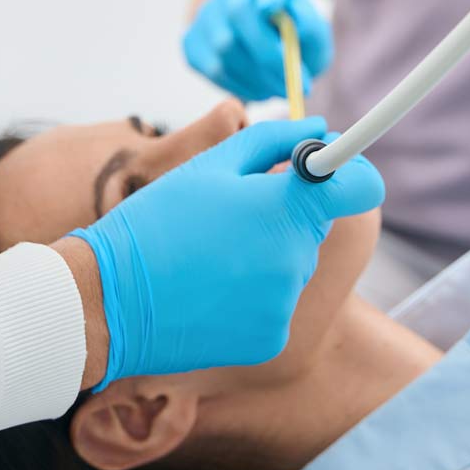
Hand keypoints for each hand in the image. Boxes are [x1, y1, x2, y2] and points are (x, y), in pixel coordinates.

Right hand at [70, 118, 382, 388]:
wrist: (107, 301)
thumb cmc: (154, 223)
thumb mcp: (210, 168)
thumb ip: (274, 141)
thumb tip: (320, 128)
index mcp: (286, 207)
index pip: (361, 187)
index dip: (347, 175)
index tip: (322, 173)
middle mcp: (296, 259)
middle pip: (312, 229)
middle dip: (281, 219)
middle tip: (225, 221)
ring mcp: (285, 304)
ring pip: (290, 269)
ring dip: (262, 260)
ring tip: (206, 261)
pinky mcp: (271, 341)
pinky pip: (273, 308)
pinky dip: (248, 301)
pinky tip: (206, 296)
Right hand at [184, 0, 332, 101]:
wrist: (256, 35)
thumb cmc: (291, 35)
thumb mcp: (312, 29)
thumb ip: (310, 28)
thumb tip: (296, 30)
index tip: (271, 5)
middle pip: (238, 13)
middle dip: (268, 55)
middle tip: (294, 86)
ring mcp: (206, 14)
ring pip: (224, 48)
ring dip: (257, 77)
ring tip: (280, 90)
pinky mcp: (191, 43)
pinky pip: (214, 69)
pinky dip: (239, 86)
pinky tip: (258, 90)